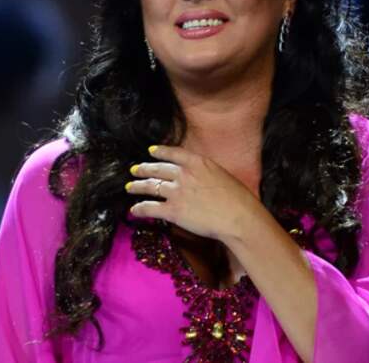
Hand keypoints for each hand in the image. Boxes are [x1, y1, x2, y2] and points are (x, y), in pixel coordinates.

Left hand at [125, 145, 259, 241]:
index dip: (160, 151)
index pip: (173, 153)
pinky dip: (139, 209)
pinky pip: (150, 208)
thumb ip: (205, 173)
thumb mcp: (222, 175)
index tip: (151, 151)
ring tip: (130, 188)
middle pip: (157, 169)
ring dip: (137, 187)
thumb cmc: (238, 200)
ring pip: (150, 186)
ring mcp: (176, 192)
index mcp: (197, 163)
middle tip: (134, 170)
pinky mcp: (173, 211)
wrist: (239, 217)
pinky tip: (134, 210)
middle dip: (143, 169)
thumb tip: (197, 177)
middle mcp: (183, 174)